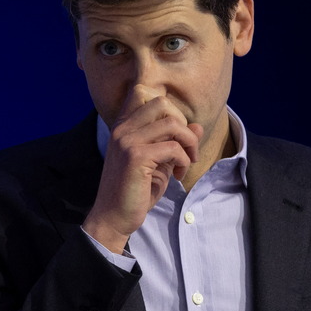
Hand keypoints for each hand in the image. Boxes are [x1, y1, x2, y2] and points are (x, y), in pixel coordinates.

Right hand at [82, 85, 202, 253]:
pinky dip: (183, 160)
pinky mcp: (135, 157)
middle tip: (186, 149)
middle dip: (183, 124)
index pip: (143, 93)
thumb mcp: (158, 161)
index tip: (176, 133)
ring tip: (186, 162)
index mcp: (122, 127)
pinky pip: (173, 148)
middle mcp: (122, 129)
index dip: (168, 108)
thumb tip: (197, 126)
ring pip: (172, 123)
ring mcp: (127, 141)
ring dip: (188, 143)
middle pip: (162, 103)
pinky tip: (177, 175)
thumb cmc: (135, 190)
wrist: (113, 216)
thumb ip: (174, 141)